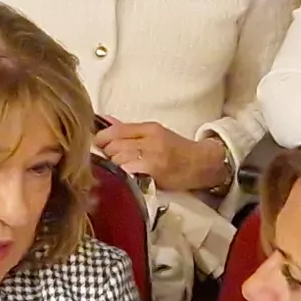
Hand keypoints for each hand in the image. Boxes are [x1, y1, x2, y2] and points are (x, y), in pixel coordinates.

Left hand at [96, 121, 231, 193]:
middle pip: (114, 145)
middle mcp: (150, 140)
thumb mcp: (155, 134)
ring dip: (113, 166)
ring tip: (116, 171)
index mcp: (150, 128)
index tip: (98, 146)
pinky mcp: (154, 172)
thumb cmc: (178, 150)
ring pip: (119, 159)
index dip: (102, 139)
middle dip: (107, 154)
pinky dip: (122, 175)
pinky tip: (123, 178)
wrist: (202, 164)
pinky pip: (128, 172)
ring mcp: (152, 156)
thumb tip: (104, 122)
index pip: (116, 130)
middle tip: (107, 161)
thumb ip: (129, 130)